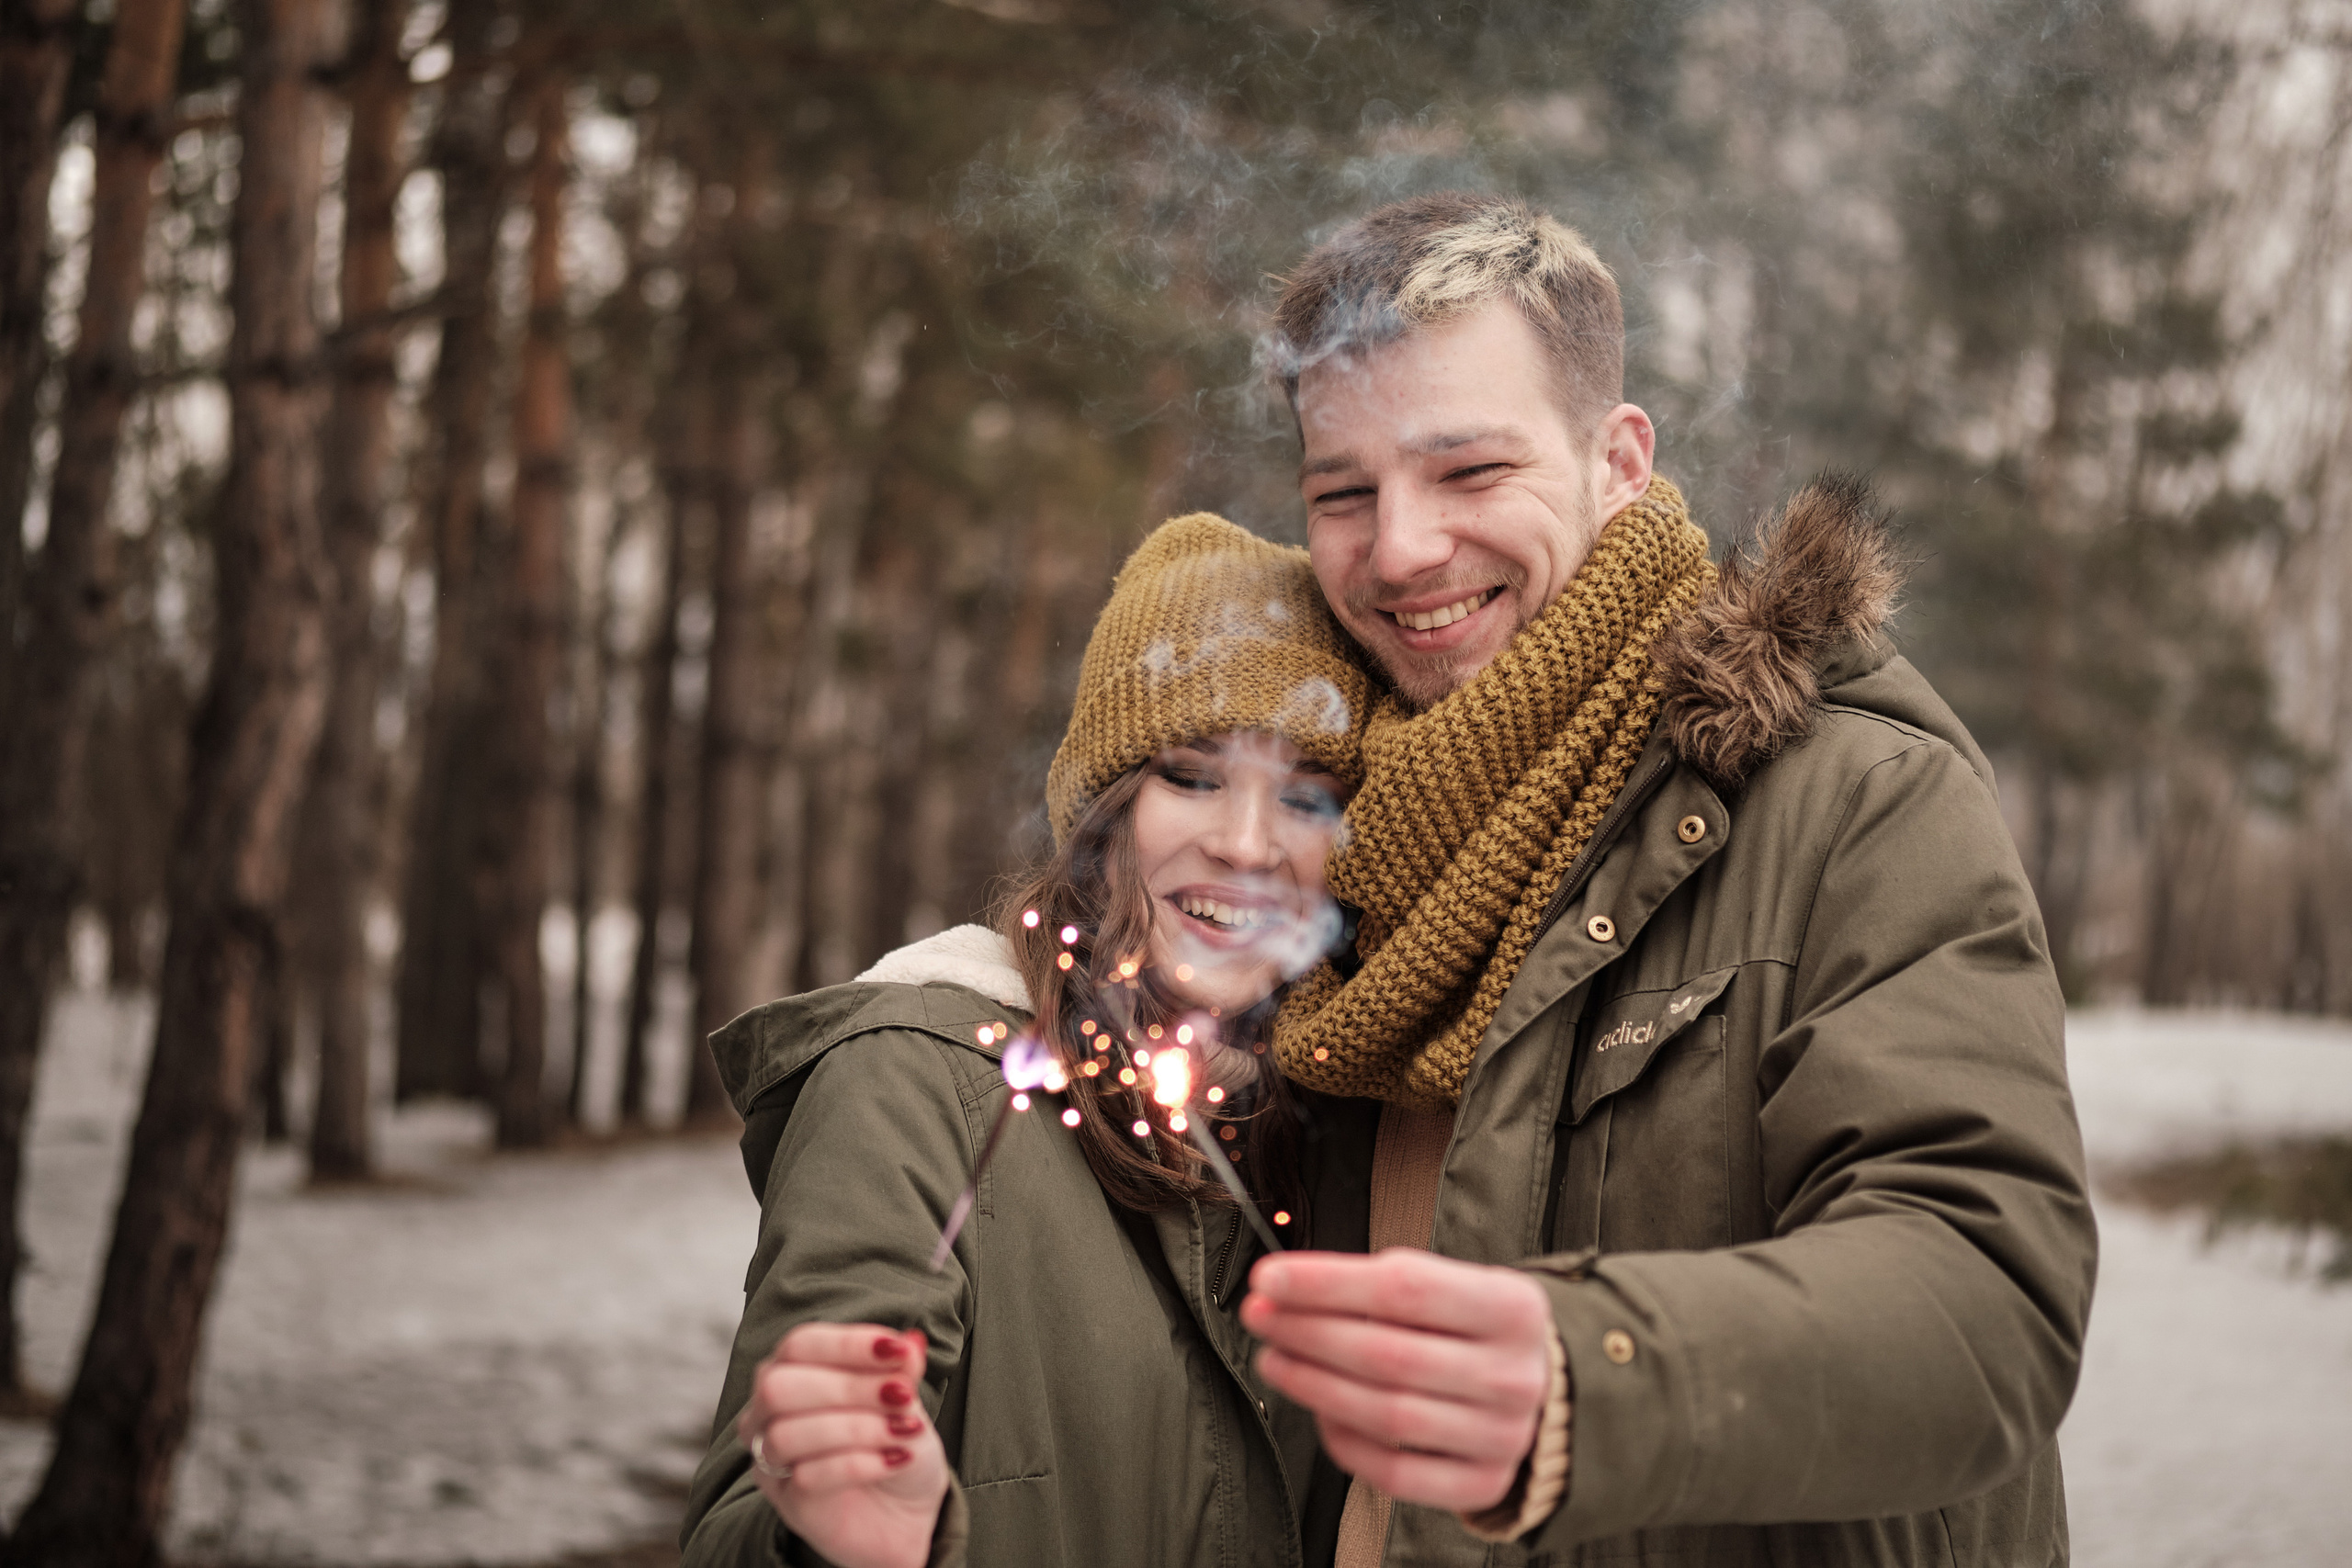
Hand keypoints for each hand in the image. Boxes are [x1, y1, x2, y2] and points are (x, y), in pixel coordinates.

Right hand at [736, 1323, 949, 1567]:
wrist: (906, 1508)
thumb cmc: (895, 1439)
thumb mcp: (906, 1400)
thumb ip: (902, 1370)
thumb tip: (911, 1341)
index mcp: (794, 1368)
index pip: (800, 1344)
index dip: (847, 1344)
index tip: (898, 1350)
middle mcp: (768, 1410)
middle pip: (777, 1387)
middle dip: (847, 1387)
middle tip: (902, 1396)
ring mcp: (771, 1458)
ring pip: (787, 1434)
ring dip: (857, 1428)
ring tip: (906, 1431)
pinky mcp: (786, 1500)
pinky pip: (806, 1477)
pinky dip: (860, 1463)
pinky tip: (897, 1459)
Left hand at [1242, 1248, 1552, 1512]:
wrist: (1551, 1391)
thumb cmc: (1482, 1329)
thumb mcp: (1460, 1284)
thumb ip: (1386, 1284)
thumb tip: (1289, 1288)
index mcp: (1513, 1307)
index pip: (1403, 1287)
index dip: (1325, 1282)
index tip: (1269, 1278)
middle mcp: (1513, 1375)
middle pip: (1386, 1353)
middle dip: (1306, 1332)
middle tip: (1260, 1317)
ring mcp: (1502, 1436)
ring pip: (1385, 1414)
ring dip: (1313, 1384)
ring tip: (1275, 1359)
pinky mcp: (1482, 1483)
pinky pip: (1395, 1472)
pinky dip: (1345, 1441)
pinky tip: (1318, 1410)